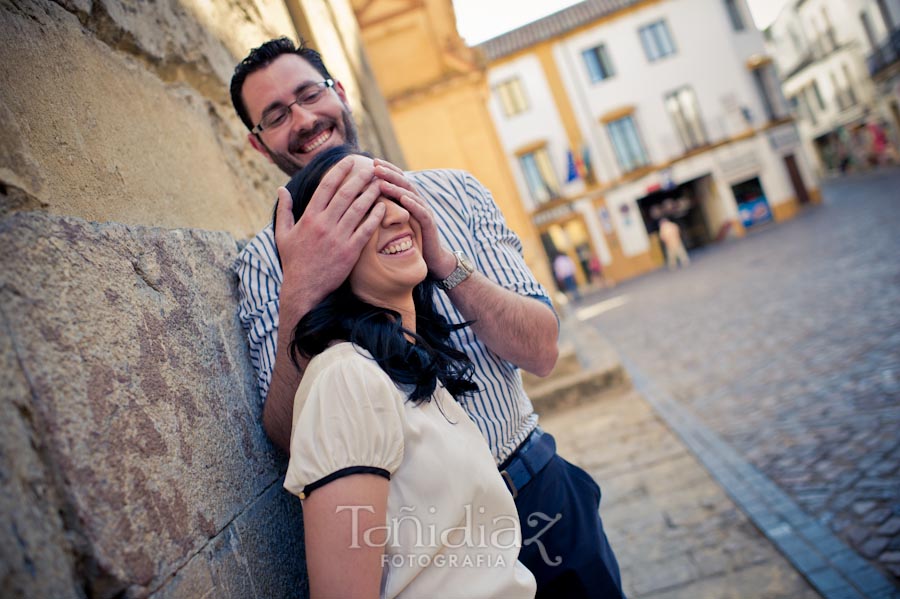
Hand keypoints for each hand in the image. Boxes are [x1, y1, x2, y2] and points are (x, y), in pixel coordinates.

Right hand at [274, 157, 385, 312]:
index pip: (326, 187)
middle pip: (345, 194)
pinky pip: (365, 230)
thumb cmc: (294, 261)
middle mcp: (324, 224)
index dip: (339, 171)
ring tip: (380, 183)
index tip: (349, 161)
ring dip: (370, 194)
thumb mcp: (283, 234)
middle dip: (359, 178)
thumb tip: (281, 189)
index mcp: (309, 217)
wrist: (304, 289)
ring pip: (358, 209)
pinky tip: (383, 207)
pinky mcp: (349, 252)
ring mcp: (338, 238)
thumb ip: (284, 210)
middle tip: (371, 167)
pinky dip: (375, 217)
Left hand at [374, 161, 456, 279]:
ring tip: (382, 181)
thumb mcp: (394, 223)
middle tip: (375, 166)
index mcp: (409, 200)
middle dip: (389, 173)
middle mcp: (418, 202)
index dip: (387, 169)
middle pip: (404, 182)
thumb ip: (385, 210)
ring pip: (411, 195)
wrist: (431, 260)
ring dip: (396, 187)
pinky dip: (413, 204)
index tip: (371, 162)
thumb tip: (362, 201)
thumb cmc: (409, 241)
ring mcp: (425, 212)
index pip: (398, 179)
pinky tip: (404, 199)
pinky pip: (421, 212)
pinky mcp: (430, 225)